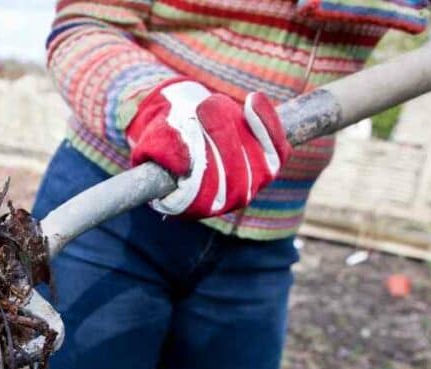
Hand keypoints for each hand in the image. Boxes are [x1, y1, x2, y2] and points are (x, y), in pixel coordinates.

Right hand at [127, 79, 290, 218]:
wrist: (186, 118)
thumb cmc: (165, 135)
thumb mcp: (154, 141)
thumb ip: (162, 150)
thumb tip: (184, 164)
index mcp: (191, 206)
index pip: (202, 197)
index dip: (199, 165)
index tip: (190, 129)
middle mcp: (226, 202)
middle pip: (234, 178)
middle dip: (219, 136)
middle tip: (203, 106)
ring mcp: (252, 184)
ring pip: (255, 160)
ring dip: (235, 125)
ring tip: (212, 104)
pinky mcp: (272, 162)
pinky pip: (276, 146)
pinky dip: (265, 121)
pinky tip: (251, 100)